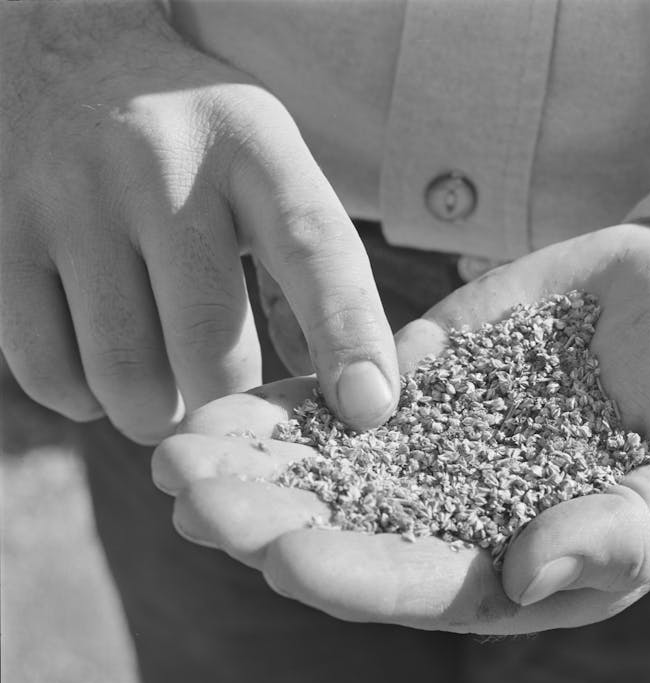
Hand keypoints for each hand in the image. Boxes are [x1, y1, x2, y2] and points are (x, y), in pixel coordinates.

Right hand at [0, 2, 396, 442]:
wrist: (70, 55)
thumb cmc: (201, 143)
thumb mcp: (271, 174)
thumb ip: (310, 278)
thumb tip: (344, 395)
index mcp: (253, 146)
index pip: (315, 250)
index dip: (347, 337)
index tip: (368, 409)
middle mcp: (159, 163)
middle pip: (206, 340)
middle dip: (228, 408)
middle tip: (234, 414)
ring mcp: (72, 196)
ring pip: (123, 371)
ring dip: (159, 414)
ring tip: (171, 394)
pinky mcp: (5, 233)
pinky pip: (48, 370)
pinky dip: (87, 400)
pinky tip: (106, 368)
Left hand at [153, 224, 649, 632]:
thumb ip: (629, 534)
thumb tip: (527, 579)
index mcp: (530, 566)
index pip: (430, 588)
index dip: (358, 576)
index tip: (286, 555)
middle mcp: (469, 521)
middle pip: (354, 538)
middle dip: (271, 524)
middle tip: (194, 500)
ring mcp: (440, 454)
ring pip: (333, 476)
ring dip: (257, 471)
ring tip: (176, 455)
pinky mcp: (422, 387)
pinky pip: (345, 403)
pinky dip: (285, 408)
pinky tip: (221, 405)